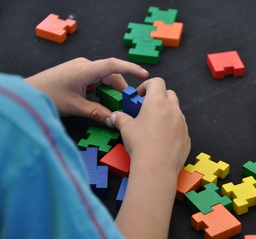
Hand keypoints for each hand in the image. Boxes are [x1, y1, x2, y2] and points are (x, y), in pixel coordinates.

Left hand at [25, 57, 148, 125]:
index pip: (112, 65)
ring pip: (105, 76)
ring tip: (118, 104)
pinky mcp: (79, 72)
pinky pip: (97, 78)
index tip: (144, 74)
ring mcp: (82, 67)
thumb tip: (114, 121)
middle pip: (111, 73)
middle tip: (129, 104)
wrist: (28, 91)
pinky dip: (104, 88)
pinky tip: (105, 99)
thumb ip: (97, 113)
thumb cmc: (47, 96)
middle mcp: (85, 65)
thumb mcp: (75, 107)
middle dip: (121, 88)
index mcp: (84, 69)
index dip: (130, 68)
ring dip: (112, 89)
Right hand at [111, 77, 190, 173]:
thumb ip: (121, 118)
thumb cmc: (141, 145)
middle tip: (147, 109)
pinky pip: (180, 127)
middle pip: (169, 94)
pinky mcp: (186, 137)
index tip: (140, 95)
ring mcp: (182, 123)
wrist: (156, 168)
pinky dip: (172, 128)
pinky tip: (162, 140)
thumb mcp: (126, 128)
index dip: (147, 85)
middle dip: (159, 97)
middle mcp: (173, 110)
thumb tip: (115, 116)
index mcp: (157, 102)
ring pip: (176, 111)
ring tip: (154, 126)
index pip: (157, 82)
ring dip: (166, 113)